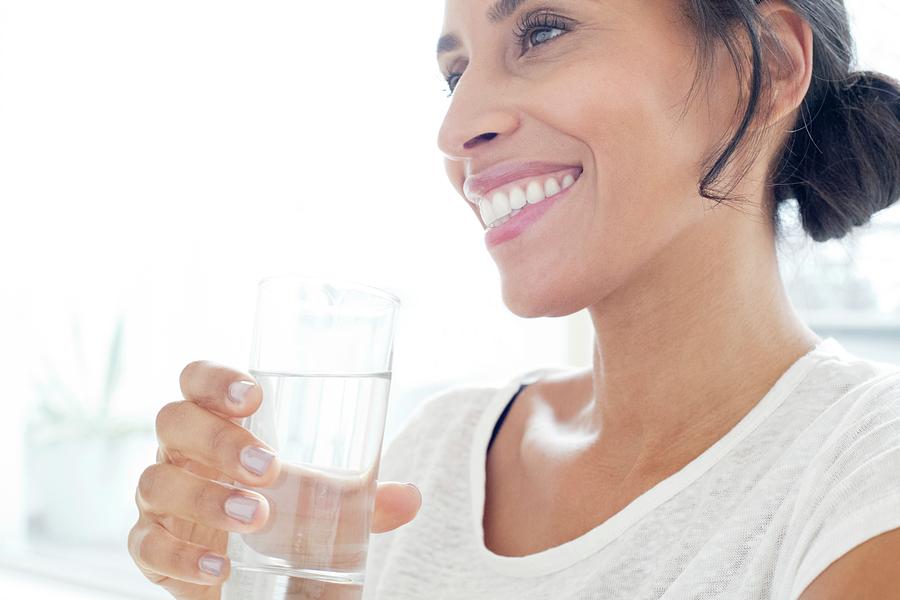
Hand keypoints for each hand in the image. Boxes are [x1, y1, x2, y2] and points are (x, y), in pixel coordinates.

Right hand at [127, 360, 421, 599]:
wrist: (249, 570)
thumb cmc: (282, 511)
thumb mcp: (323, 500)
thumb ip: (363, 497)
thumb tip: (411, 498)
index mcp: (216, 422)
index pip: (196, 380)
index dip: (215, 379)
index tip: (255, 396)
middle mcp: (179, 452)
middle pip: (173, 422)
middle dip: (218, 440)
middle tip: (269, 468)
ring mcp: (159, 498)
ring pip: (157, 482)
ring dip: (206, 499)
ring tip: (257, 517)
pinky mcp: (150, 547)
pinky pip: (148, 545)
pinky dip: (182, 557)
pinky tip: (221, 568)